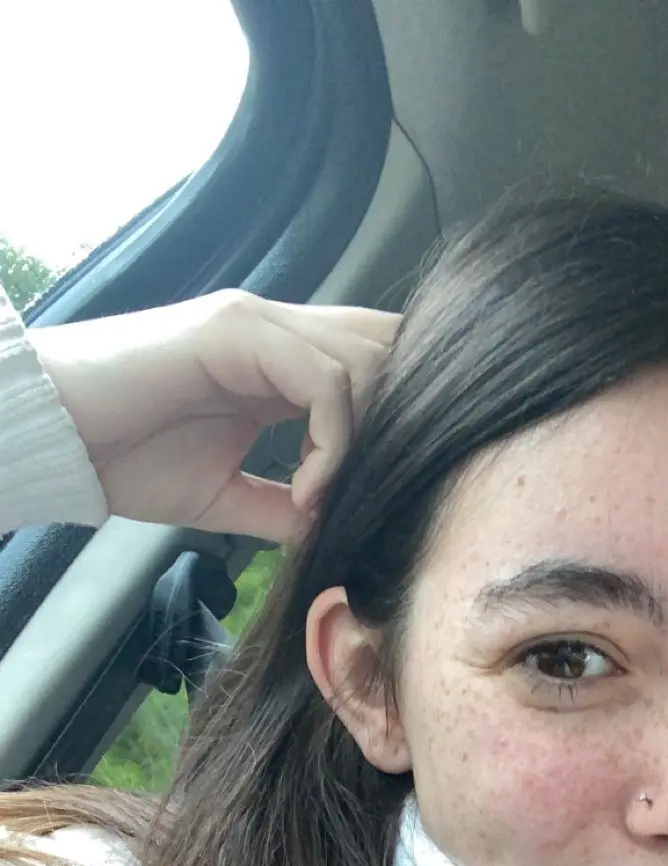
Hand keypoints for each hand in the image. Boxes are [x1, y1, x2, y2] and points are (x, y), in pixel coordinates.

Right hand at [28, 289, 399, 543]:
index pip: (376, 362)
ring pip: (366, 359)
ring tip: (318, 496)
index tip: (369, 494)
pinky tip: (304, 489)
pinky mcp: (237, 332)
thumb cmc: (125, 458)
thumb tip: (336, 530)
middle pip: (389, 349)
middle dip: (395, 427)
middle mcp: (278, 330)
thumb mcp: (226, 497)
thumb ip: (284, 507)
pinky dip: (332, 442)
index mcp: (280, 362)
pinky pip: (324, 380)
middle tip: (362, 492)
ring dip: (362, 440)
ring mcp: (258, 323)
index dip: (397, 422)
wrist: (59, 441)